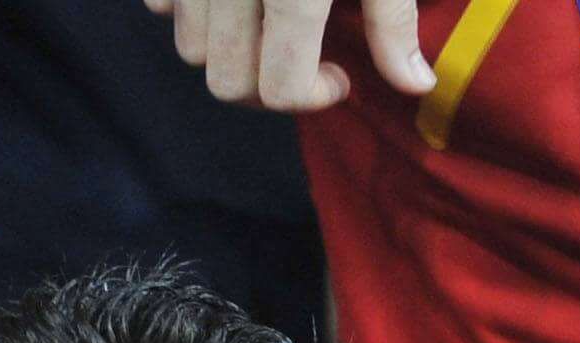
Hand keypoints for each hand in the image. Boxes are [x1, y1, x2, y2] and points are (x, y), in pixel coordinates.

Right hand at [141, 0, 433, 110]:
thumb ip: (394, 22)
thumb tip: (417, 86)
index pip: (279, 86)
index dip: (314, 96)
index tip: (340, 77)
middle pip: (227, 80)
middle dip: (267, 86)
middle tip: (306, 61)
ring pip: (191, 48)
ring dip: (229, 53)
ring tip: (269, 27)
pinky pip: (162, 3)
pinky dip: (191, 11)